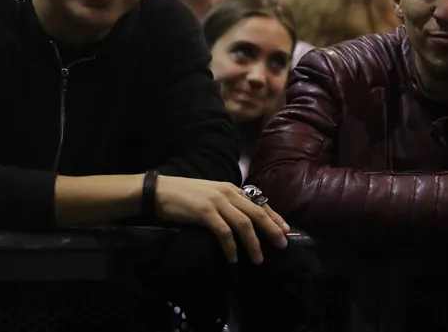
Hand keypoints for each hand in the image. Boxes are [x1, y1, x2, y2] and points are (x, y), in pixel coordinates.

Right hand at [154, 176, 290, 263]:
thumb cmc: (185, 195)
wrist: (160, 191)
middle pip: (257, 213)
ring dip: (254, 243)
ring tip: (259, 259)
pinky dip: (231, 247)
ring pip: (244, 224)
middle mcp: (228, 193)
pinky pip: (223, 232)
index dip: (275, 217)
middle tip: (282, 245)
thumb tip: (244, 219)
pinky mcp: (205, 212)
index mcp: (231, 189)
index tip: (286, 230)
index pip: (259, 203)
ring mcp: (217, 202)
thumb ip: (228, 203)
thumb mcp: (212, 195)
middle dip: (272, 230)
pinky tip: (233, 259)